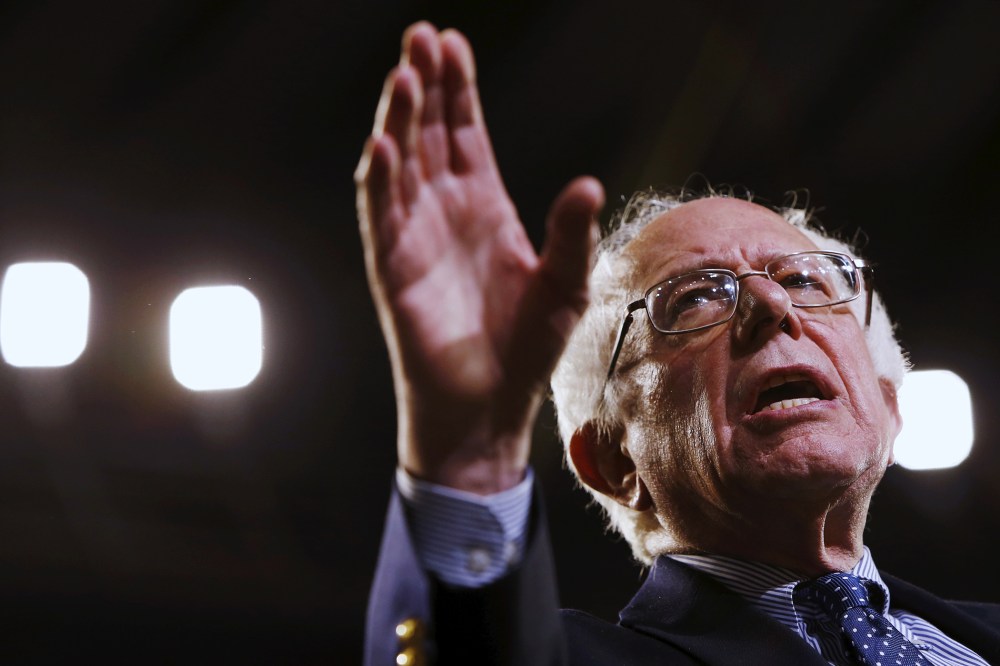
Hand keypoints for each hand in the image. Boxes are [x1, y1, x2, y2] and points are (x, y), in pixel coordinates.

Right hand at [356, 23, 603, 492]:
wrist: (489, 406)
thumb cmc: (527, 349)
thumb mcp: (565, 285)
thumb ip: (571, 233)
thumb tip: (588, 182)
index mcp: (485, 207)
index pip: (465, 133)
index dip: (458, 90)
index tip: (452, 42)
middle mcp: (444, 211)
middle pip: (427, 133)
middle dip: (423, 84)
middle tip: (420, 35)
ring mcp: (414, 236)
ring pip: (400, 164)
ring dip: (398, 120)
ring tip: (403, 74)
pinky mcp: (392, 268)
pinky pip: (381, 216)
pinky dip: (379, 181)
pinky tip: (382, 145)